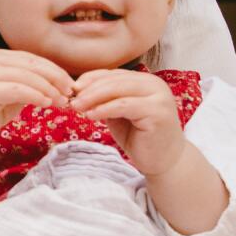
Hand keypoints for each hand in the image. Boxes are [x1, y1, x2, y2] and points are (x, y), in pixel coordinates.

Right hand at [0, 49, 73, 145]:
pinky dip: (35, 96)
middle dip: (55, 79)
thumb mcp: (14, 93)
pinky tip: (46, 104)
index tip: (70, 84)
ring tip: (61, 101)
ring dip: (48, 89)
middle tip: (69, 93)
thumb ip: (31, 84)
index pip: (32, 59)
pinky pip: (16, 90)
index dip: (54, 70)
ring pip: (25, 77)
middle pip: (31, 66)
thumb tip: (62, 83)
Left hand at [71, 69, 185, 174]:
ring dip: (94, 98)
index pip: (114, 74)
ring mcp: (159, 97)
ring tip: (77, 107)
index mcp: (146, 81)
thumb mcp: (118, 114)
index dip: (91, 78)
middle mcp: (155, 85)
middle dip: (89, 89)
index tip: (72, 88)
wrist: (163, 162)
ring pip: (119, 90)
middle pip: (115, 80)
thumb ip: (105, 100)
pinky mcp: (158, 112)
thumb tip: (78, 90)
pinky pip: (124, 106)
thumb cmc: (140, 137)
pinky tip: (90, 115)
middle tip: (71, 100)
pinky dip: (104, 109)